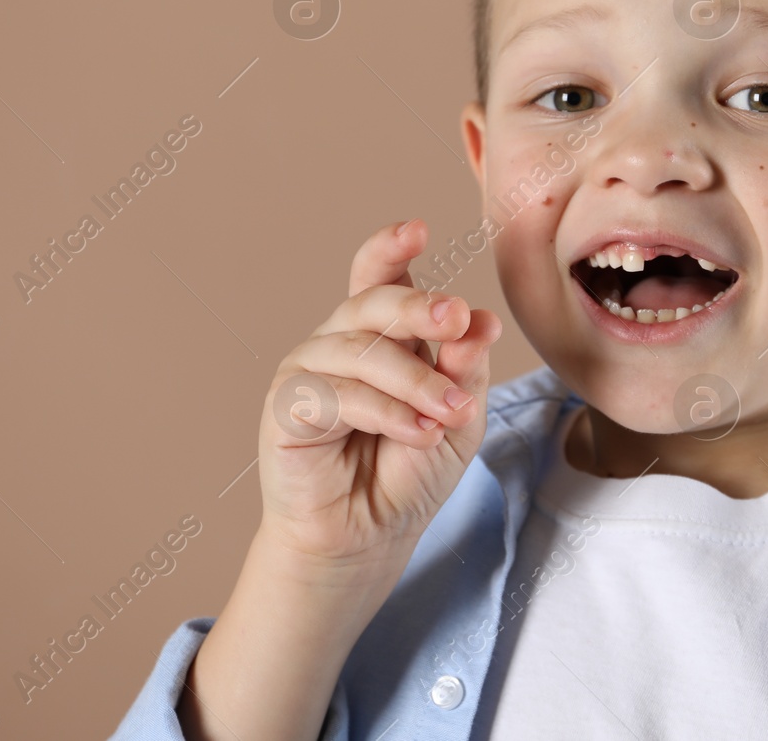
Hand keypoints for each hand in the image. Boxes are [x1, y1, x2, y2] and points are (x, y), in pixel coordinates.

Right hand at [255, 218, 502, 568]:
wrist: (370, 539)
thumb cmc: (407, 474)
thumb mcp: (455, 418)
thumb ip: (464, 369)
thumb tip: (481, 321)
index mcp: (378, 336)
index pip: (377, 278)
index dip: (390, 249)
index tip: (417, 229)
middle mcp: (338, 342)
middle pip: (373, 303)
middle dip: (421, 308)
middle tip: (459, 322)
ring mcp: (308, 371)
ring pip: (363, 350)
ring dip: (416, 381)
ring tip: (448, 413)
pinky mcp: (287, 407)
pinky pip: (340, 393)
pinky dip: (386, 411)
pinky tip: (416, 432)